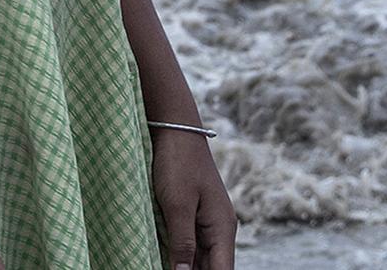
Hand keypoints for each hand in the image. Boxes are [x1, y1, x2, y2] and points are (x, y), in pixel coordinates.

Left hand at [152, 128, 234, 268]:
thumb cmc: (178, 163)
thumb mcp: (177, 205)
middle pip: (211, 268)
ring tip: (164, 265)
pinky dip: (179, 256)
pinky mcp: (192, 215)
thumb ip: (182, 243)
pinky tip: (165, 259)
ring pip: (199, 259)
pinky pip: (189, 245)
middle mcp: (219, 229)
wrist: (175, 129)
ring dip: (184, 267)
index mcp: (222, 229)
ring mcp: (206, 223)